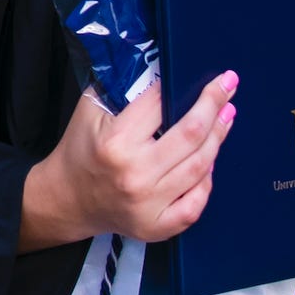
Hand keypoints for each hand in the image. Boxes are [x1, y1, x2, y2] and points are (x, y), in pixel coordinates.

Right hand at [17, 70, 237, 251]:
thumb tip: (161, 68)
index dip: (183, 85)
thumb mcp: (90, 110)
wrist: (66, 200)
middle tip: (229, 85)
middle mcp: (135, 174)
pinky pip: (196, 204)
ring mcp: (148, 204)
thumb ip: (121, 87)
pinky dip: (208, 182)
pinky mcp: (156, 226)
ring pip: (200, 167)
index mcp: (116, 142)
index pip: (161, 104)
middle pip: (191, 134)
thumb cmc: (80, 150)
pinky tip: (211, 162)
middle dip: (214, 104)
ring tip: (227, 115)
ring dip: (218, 137)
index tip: (206, 74)